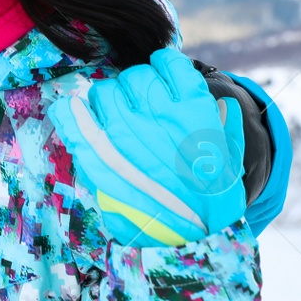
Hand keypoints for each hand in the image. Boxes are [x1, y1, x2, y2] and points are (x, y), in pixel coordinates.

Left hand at [50, 46, 246, 247]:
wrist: (192, 237)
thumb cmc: (213, 197)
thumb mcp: (231, 155)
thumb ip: (224, 123)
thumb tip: (219, 103)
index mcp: (193, 107)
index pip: (167, 63)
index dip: (164, 69)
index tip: (163, 81)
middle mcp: (156, 111)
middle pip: (134, 77)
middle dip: (137, 89)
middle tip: (141, 110)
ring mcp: (124, 130)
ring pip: (103, 92)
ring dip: (108, 101)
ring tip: (117, 121)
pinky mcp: (96, 152)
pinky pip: (71, 114)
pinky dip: (70, 110)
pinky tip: (75, 111)